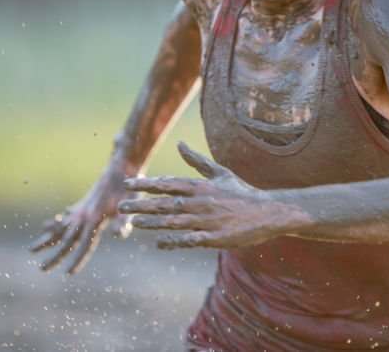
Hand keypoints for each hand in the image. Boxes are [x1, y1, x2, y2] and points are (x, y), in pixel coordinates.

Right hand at [29, 160, 136, 273]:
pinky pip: (65, 218)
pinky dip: (55, 224)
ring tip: (31, 250)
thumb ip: (124, 221)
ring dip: (47, 240)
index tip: (68, 273)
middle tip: (41, 269)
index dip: (78, 259)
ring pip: (60, 229)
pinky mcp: (82, 205)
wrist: (120, 168)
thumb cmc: (128, 189)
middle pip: (67, 240)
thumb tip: (118, 235)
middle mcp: (84, 216)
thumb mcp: (130, 205)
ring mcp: (81, 210)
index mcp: (95, 218)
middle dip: (55, 255)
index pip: (85, 244)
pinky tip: (46, 226)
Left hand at [118, 141, 301, 249]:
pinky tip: (159, 242)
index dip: (146, 184)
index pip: (168, 183)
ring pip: (172, 222)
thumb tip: (179, 144)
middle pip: (165, 203)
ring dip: (152, 222)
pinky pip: (187, 240)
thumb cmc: (241, 193)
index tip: (127, 184)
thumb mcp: (220, 173)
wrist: (266, 212)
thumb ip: (197, 161)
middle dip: (142, 205)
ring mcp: (206, 221)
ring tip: (134, 222)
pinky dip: (172, 241)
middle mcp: (201, 203)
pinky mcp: (213, 238)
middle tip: (121, 206)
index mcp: (201, 186)